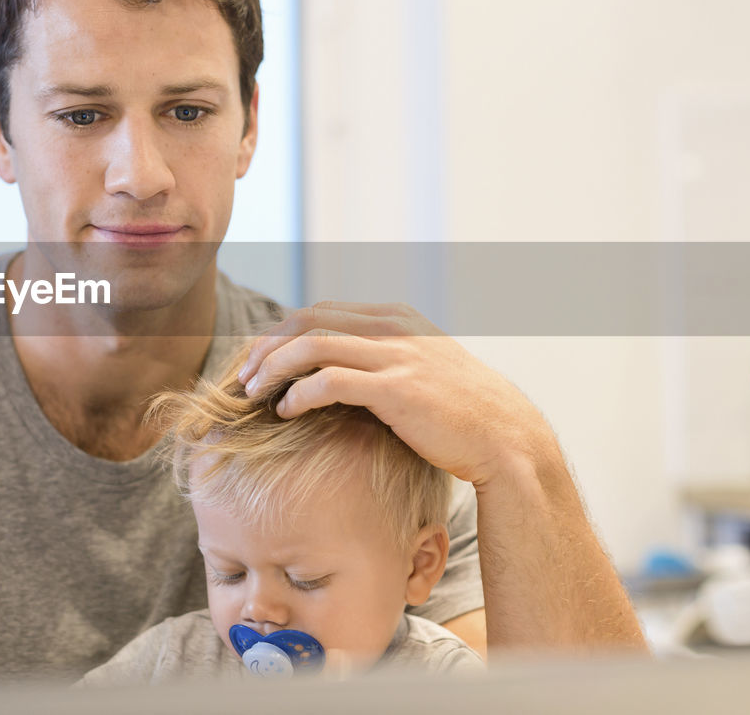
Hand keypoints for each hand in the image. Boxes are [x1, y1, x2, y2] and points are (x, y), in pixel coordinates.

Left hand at [239, 302, 559, 486]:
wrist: (505, 438)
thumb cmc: (457, 413)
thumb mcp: (418, 369)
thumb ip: (380, 357)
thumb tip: (332, 367)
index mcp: (393, 317)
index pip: (318, 311)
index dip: (279, 333)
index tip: (256, 360)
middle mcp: (393, 327)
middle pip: (307, 321)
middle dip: (268, 346)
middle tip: (244, 375)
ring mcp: (397, 355)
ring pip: (312, 345)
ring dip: (274, 368)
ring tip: (254, 392)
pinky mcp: (397, 389)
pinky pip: (331, 381)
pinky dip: (300, 393)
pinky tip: (286, 411)